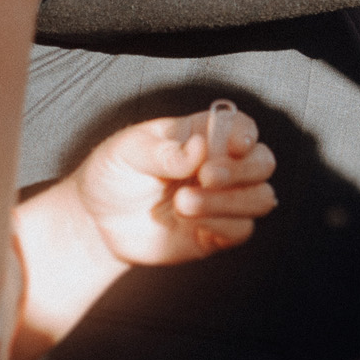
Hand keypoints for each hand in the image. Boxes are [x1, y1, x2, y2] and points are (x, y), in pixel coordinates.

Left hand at [67, 101, 278, 264]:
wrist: (96, 222)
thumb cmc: (112, 175)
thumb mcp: (126, 151)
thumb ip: (163, 150)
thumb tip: (199, 149)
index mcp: (202, 136)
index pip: (242, 127)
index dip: (245, 134)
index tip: (234, 146)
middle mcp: (221, 166)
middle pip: (263, 162)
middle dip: (242, 170)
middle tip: (205, 177)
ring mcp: (223, 200)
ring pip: (261, 198)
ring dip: (229, 201)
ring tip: (183, 203)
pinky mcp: (219, 232)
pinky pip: (243, 229)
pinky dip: (221, 224)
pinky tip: (190, 221)